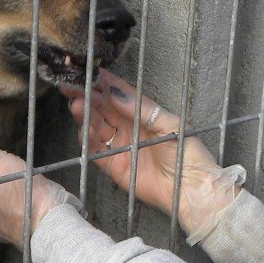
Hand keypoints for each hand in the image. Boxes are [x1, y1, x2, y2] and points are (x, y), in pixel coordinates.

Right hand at [64, 71, 244, 243]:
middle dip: (87, 97)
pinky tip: (83, 130)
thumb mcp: (169, 124)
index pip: (120, 94)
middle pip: (103, 109)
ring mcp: (121, 147)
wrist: (191, 190)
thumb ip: (142, 109)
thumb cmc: (188, 155)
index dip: (103, 84)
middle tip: (72, 88)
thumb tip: (115, 92)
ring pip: (97, 128)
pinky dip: (88, 141)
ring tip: (77, 106)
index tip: (89, 73)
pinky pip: (96, 152)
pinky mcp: (114, 166)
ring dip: (85, 116)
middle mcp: (130, 128)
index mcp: (144, 115)